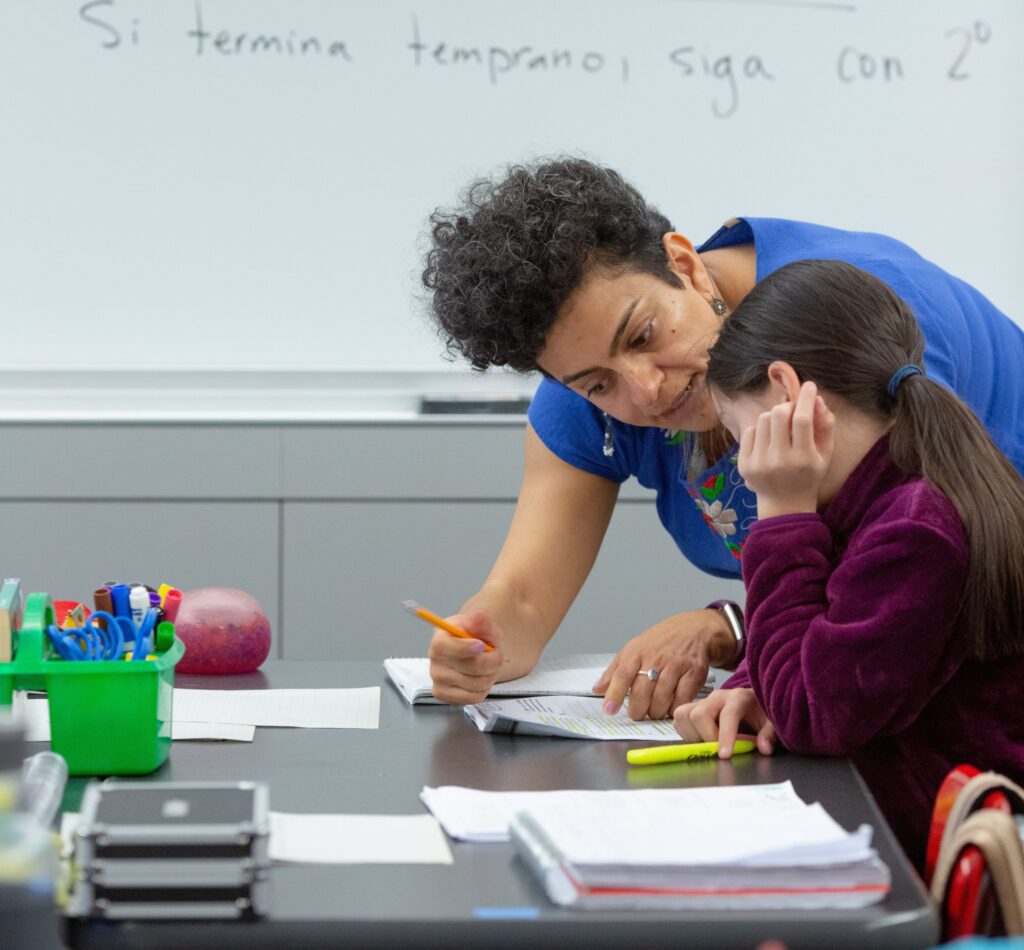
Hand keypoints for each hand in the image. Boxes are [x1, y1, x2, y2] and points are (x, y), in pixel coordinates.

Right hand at [427, 609, 503, 704]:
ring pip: (477, 684)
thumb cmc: (476, 638)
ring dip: (490, 676)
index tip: (481, 645)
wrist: (473, 655)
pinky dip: (483, 690)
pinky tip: (479, 679)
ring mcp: (437, 679)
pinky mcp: (443, 695)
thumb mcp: (483, 627)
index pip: (446, 647)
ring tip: (487, 667)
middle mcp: (434, 660)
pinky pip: (473, 698)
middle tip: (495, 654)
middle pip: (471, 667)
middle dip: (492, 661)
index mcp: (440, 638)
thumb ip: (483, 623)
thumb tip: (480, 615)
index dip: (465, 648)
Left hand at [592, 610, 732, 720]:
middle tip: (636, 714)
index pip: (622, 675)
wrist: (693, 629)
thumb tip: (597, 689)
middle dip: (637, 710)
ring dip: (655, 712)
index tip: (609, 710)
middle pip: (642, 691)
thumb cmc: (660, 642)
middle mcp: (656, 658)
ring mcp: (676, 665)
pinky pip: (682, 699)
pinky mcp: (694, 673)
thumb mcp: (633, 649)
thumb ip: (614, 670)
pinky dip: (674, 709)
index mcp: (637, 652)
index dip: (614, 694)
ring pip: (661, 699)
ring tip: (653, 712)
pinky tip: (670, 708)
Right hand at [673, 687, 776, 757]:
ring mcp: (702, 702)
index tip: (724, 755)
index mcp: (738, 697)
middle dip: (706, 737)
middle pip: (699, 714)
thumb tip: (764, 748)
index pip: (727, 715)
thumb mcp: (772, 722)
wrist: (753, 704)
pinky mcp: (692, 708)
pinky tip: (701, 739)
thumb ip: (769, 734)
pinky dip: (686, 733)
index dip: (725, 736)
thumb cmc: (761, 713)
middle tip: (719, 751)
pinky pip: (679, 720)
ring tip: (709, 744)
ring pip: (683, 715)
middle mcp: (717, 697)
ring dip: (693, 735)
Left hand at [737, 381, 834, 518]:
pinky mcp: (744, 464)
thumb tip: (817, 399)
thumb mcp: (825, 453)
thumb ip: (826, 425)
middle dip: (788, 406)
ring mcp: (758, 463)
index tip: (809, 386)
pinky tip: (768, 440)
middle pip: (778, 414)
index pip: (802, 420)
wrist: (784, 503)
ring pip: (763, 419)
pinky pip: (750, 431)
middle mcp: (779, 461)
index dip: (806, 398)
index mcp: (803, 458)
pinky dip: (761, 429)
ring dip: (774, 417)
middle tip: (793, 410)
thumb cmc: (809, 474)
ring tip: (781, 428)